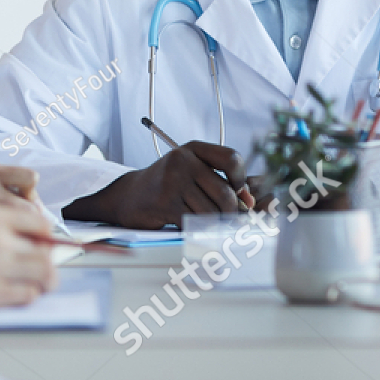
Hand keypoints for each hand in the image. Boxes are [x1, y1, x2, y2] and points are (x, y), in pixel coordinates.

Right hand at [0, 205, 57, 308]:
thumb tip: (31, 238)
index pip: (38, 221)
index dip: (44, 237)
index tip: (41, 246)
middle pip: (47, 250)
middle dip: (47, 262)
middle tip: (39, 270)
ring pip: (44, 274)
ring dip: (42, 281)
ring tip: (32, 284)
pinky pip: (27, 296)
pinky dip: (26, 296)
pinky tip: (13, 294)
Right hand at [64, 141, 251, 228]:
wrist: (129, 196)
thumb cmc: (169, 187)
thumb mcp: (194, 174)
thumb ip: (222, 182)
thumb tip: (249, 202)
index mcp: (193, 148)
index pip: (232, 159)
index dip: (240, 180)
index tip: (234, 192)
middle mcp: (182, 160)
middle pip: (226, 193)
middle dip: (230, 213)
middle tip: (224, 219)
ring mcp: (172, 180)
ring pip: (212, 212)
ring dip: (212, 224)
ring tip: (202, 222)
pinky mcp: (164, 202)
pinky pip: (195, 223)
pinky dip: (197, 230)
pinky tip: (189, 225)